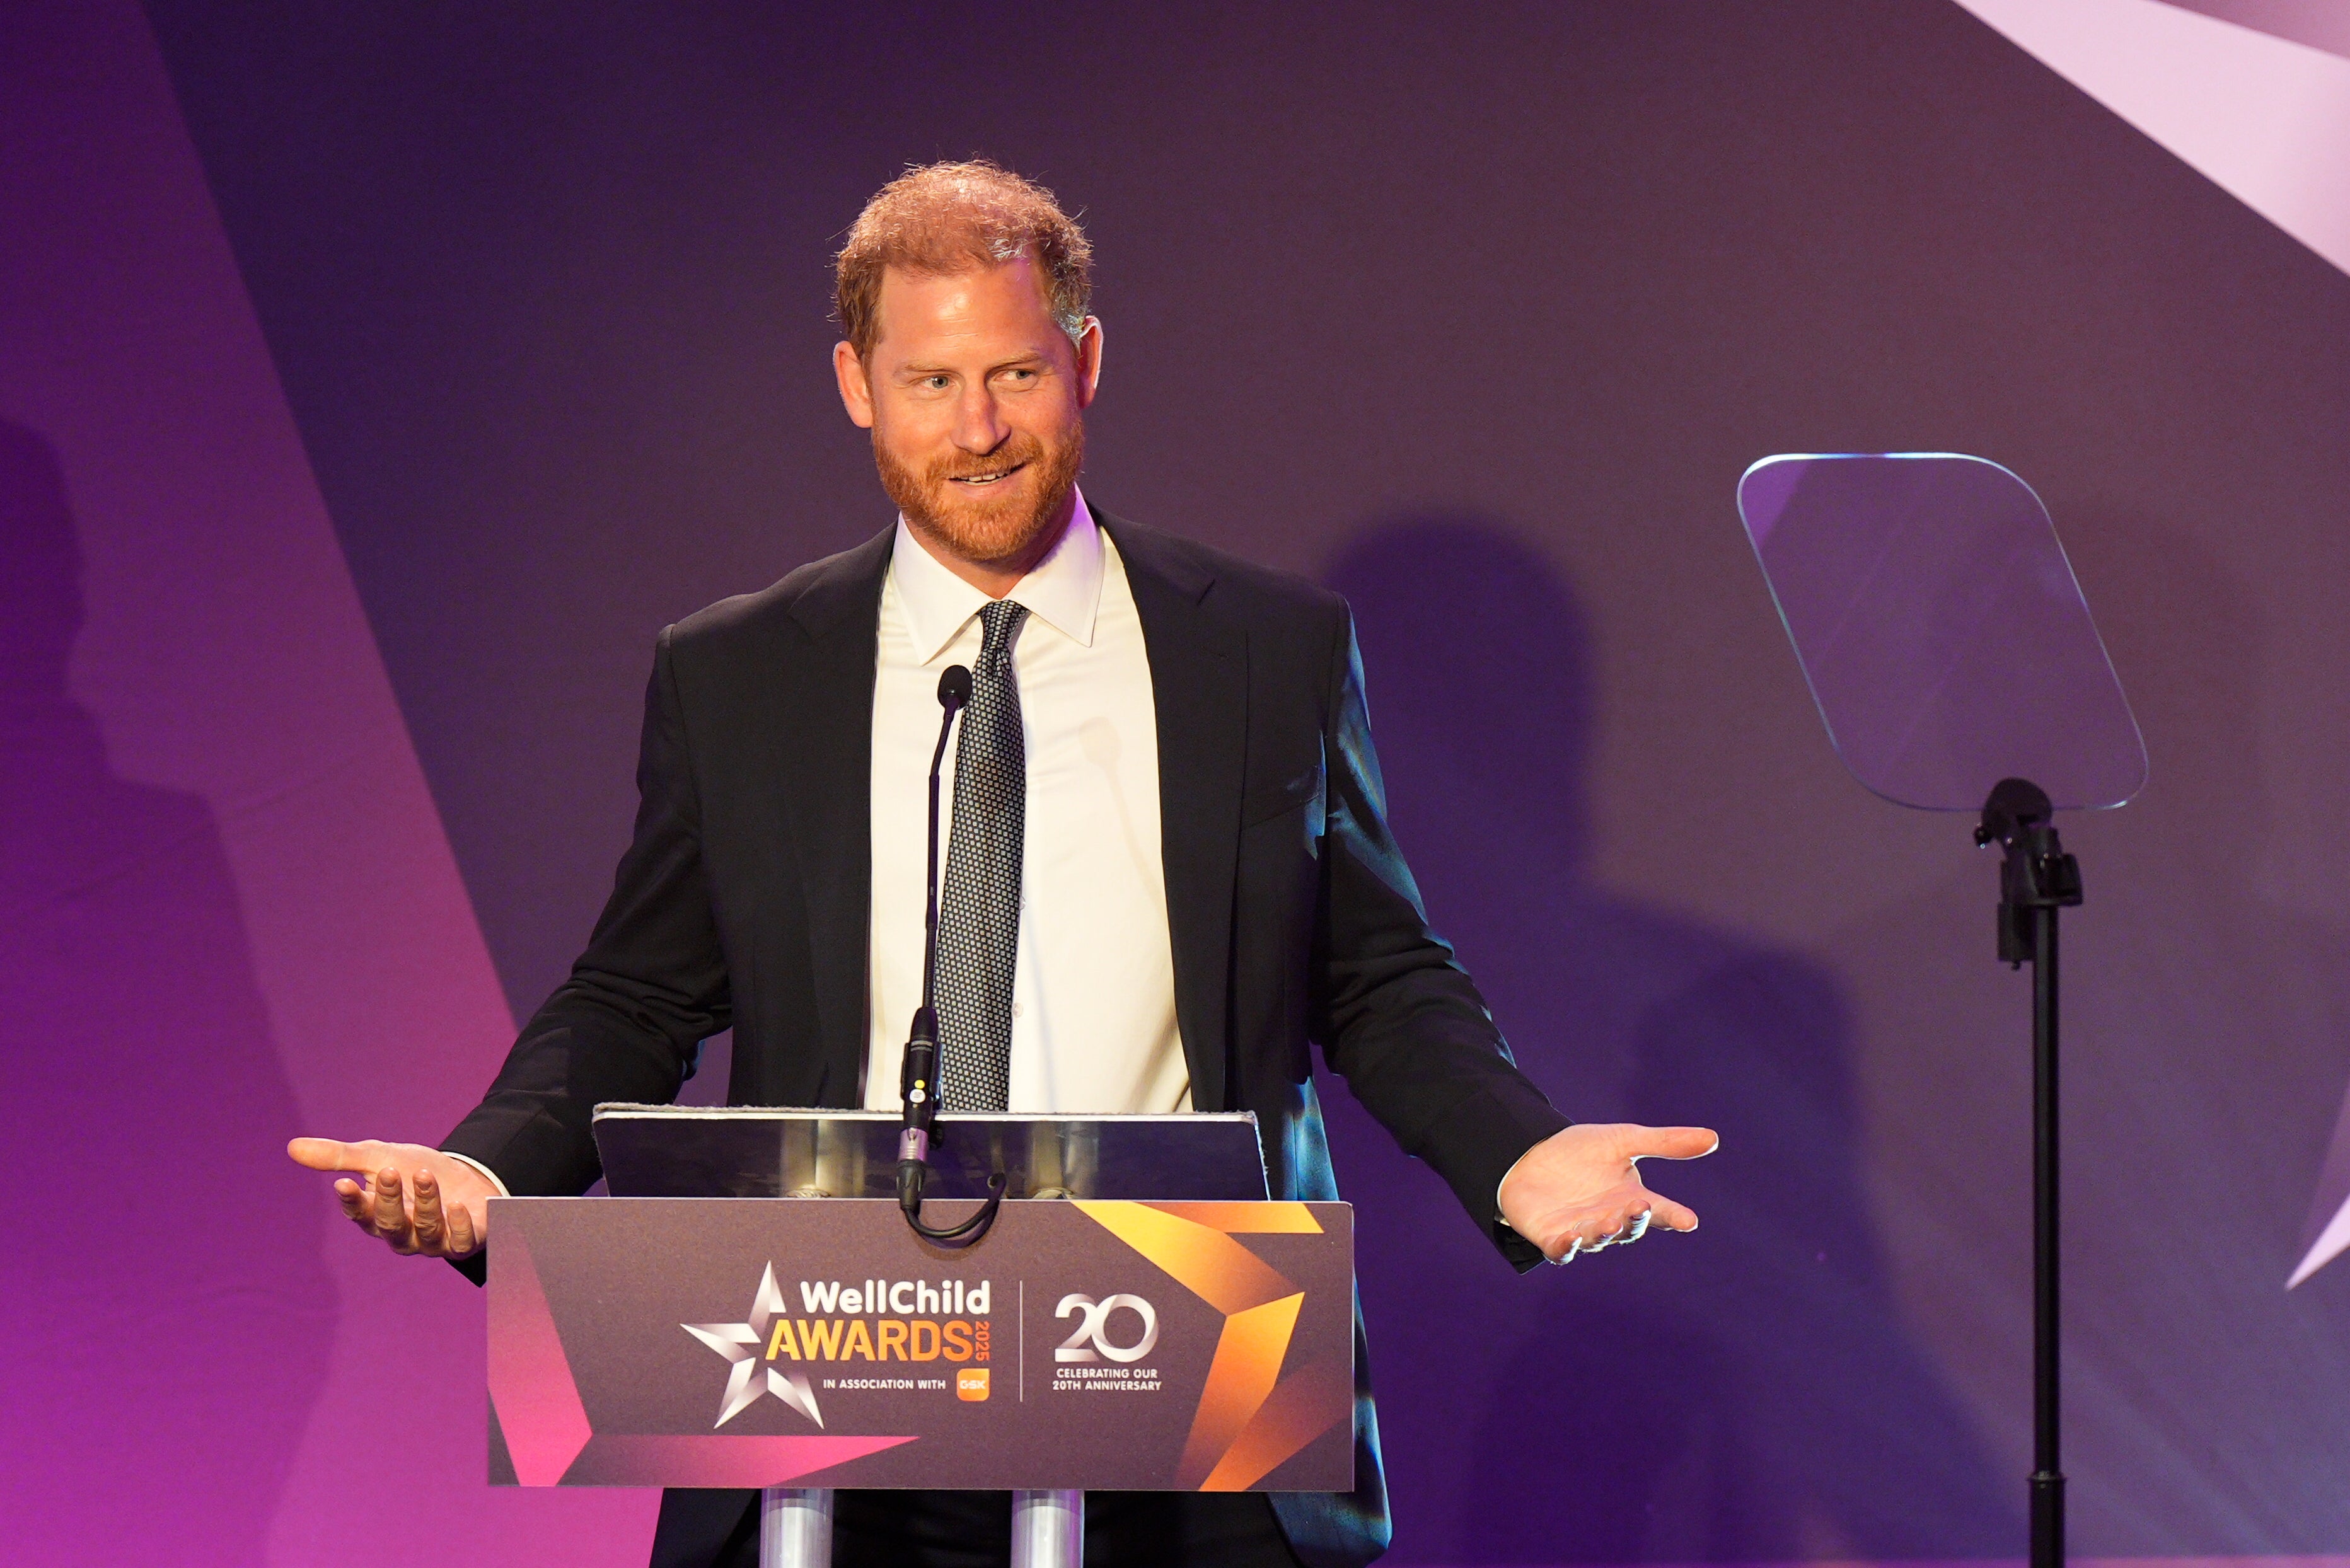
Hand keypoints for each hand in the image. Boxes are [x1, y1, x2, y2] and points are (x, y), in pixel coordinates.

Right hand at [288, 1138, 496, 1257]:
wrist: (466, 1176)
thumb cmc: (415, 1170)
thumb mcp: (379, 1157)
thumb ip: (340, 1157)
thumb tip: (293, 1147)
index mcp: (377, 1217)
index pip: (360, 1214)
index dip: (351, 1202)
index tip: (343, 1184)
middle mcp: (404, 1235)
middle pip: (390, 1225)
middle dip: (388, 1200)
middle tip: (387, 1171)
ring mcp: (435, 1241)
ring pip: (426, 1230)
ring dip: (425, 1203)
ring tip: (424, 1175)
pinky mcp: (466, 1240)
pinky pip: (462, 1242)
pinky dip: (459, 1226)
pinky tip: (456, 1205)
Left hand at [1497, 1122, 1717, 1263]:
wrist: (1528, 1154)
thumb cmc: (1581, 1152)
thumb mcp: (1624, 1141)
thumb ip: (1664, 1143)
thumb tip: (1714, 1138)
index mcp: (1631, 1199)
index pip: (1659, 1212)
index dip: (1674, 1217)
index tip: (1689, 1220)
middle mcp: (1610, 1220)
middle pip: (1628, 1227)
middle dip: (1635, 1219)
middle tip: (1639, 1206)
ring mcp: (1581, 1231)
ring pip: (1597, 1239)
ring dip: (1605, 1232)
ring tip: (1611, 1221)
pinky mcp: (1551, 1238)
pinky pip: (1562, 1250)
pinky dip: (1567, 1247)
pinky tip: (1571, 1238)